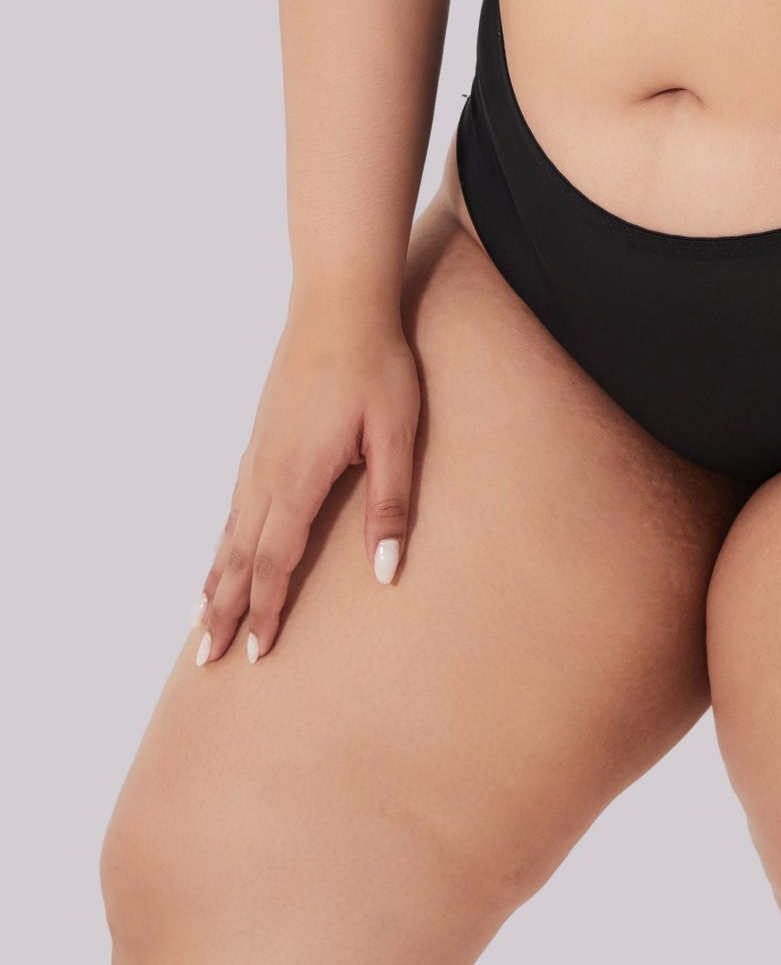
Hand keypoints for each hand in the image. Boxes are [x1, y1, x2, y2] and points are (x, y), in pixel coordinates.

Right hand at [193, 299, 418, 665]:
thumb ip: (389, 504)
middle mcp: (267, 472)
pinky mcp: (262, 436)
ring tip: (200, 623)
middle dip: (225, 611)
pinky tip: (222, 551)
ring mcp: (259, 452)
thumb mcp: (396, 433)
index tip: (254, 656)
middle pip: (241, 557)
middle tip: (206, 663)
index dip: (266, 611)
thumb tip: (386, 571)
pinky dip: (222, 540)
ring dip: (216, 581)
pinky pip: (234, 503)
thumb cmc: (376, 364)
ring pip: (230, 532)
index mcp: (298, 478)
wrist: (340, 301)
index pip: (276, 562)